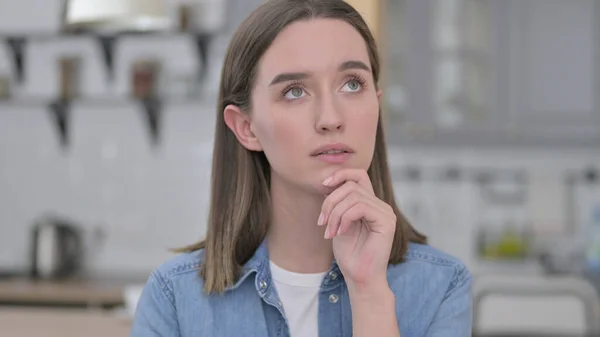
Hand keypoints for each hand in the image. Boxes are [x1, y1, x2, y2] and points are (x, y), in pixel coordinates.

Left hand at [318, 168, 396, 289]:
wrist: (359, 278)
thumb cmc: (349, 254)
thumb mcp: (338, 222)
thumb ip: (337, 203)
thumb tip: (327, 182)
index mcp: (370, 203)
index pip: (358, 175)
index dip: (340, 174)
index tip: (323, 186)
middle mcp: (380, 205)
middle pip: (351, 185)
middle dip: (330, 202)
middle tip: (322, 222)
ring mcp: (385, 212)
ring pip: (353, 196)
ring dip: (334, 213)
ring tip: (329, 231)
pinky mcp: (386, 221)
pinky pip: (360, 207)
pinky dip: (344, 218)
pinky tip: (339, 232)